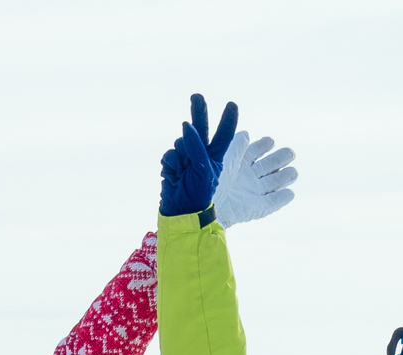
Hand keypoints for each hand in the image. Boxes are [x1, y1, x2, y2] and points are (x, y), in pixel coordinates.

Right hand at [158, 93, 238, 219]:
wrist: (180, 210)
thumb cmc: (199, 193)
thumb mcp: (203, 168)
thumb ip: (197, 146)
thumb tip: (187, 126)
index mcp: (216, 157)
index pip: (224, 135)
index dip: (228, 120)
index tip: (232, 105)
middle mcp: (201, 154)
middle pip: (201, 128)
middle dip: (199, 112)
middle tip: (197, 96)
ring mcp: (186, 158)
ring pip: (182, 143)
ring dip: (182, 154)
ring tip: (184, 171)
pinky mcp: (173, 163)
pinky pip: (171, 154)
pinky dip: (172, 163)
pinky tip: (174, 175)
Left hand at [213, 132, 296, 226]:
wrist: (206, 204)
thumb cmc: (210, 179)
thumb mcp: (224, 156)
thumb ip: (237, 145)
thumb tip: (247, 134)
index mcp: (237, 164)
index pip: (254, 152)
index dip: (263, 145)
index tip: (270, 141)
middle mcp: (245, 178)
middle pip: (267, 166)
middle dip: (280, 158)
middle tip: (290, 153)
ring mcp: (251, 193)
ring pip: (272, 183)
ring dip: (285, 177)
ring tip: (294, 172)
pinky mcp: (255, 209)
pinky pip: (271, 204)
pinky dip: (282, 198)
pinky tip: (290, 193)